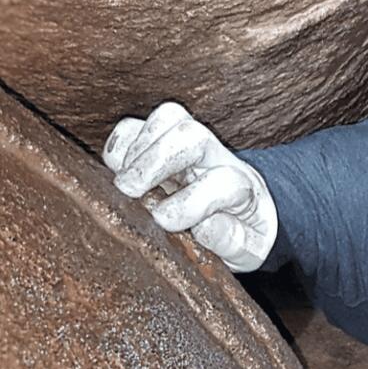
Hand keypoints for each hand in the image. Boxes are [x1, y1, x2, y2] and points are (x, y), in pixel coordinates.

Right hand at [103, 102, 277, 272]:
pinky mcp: (160, 142)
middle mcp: (216, 158)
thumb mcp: (247, 249)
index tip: (164, 221)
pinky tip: (118, 175)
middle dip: (154, 160)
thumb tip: (203, 226)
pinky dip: (119, 146)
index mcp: (243, 188)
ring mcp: (188, 145)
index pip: (225, 181)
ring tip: (125, 185)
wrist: (242, 214)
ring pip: (167, 119)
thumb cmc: (241, 234)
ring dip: (137, 149)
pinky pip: (134, 127)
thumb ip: (230, 240)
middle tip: (130, 192)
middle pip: (191, 135)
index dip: (194, 200)